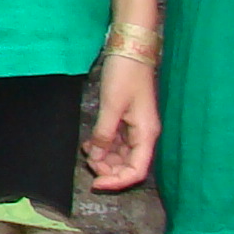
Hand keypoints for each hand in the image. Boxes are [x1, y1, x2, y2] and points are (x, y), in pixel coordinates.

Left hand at [84, 50, 157, 191]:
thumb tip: (96, 157)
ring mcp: (135, 128)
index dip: (117, 182)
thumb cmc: (125, 75)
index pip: (136, 171)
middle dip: (108, 170)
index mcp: (146, 135)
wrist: (129, 49)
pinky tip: (89, 144)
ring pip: (120, 155)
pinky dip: (102, 146)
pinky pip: (115, 142)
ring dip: (104, 158)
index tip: (96, 183)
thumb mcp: (112, 106)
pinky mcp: (126, 120)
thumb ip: (104, 134)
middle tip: (88, 163)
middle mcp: (143, 135)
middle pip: (128, 166)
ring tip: (87, 151)